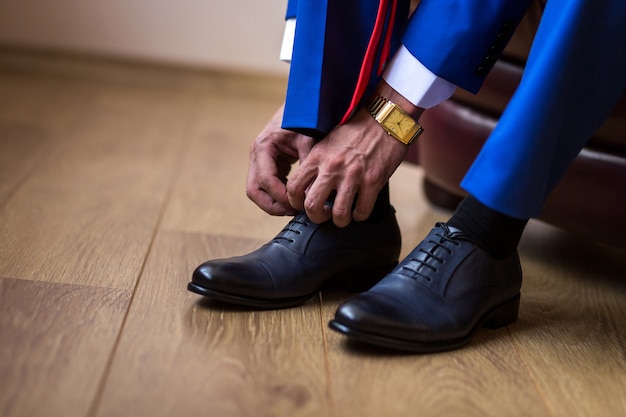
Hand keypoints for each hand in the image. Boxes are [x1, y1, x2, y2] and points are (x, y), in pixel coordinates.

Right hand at [246, 104, 314, 215]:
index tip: (298, 205)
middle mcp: (257, 155)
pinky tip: (297, 199)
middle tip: (293, 212)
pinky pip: (268, 187)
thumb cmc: (305, 119)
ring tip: (296, 208)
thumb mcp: (309, 141)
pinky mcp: (268, 165)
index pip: (266, 181)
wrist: (303, 104)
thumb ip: (308, 167)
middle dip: (272, 205)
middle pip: (254, 191)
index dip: (281, 196)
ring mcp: (260, 161)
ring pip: (259, 191)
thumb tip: (311, 195)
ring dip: (275, 203)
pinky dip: (280, 195)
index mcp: (263, 147)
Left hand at [286, 81, 423, 226]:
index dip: (295, 202)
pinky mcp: (373, 181)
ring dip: (340, 220)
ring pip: (338, 214)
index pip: (294, 187)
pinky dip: (360, 215)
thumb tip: (309, 187)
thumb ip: (317, 163)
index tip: (302, 205)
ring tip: (342, 216)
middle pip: (312, 206)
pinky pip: (362, 211)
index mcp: (317, 156)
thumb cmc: (356, 131)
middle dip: (316, 217)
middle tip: (323, 215)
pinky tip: (360, 209)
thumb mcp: (328, 142)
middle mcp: (332, 167)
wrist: (384, 120)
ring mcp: (353, 175)